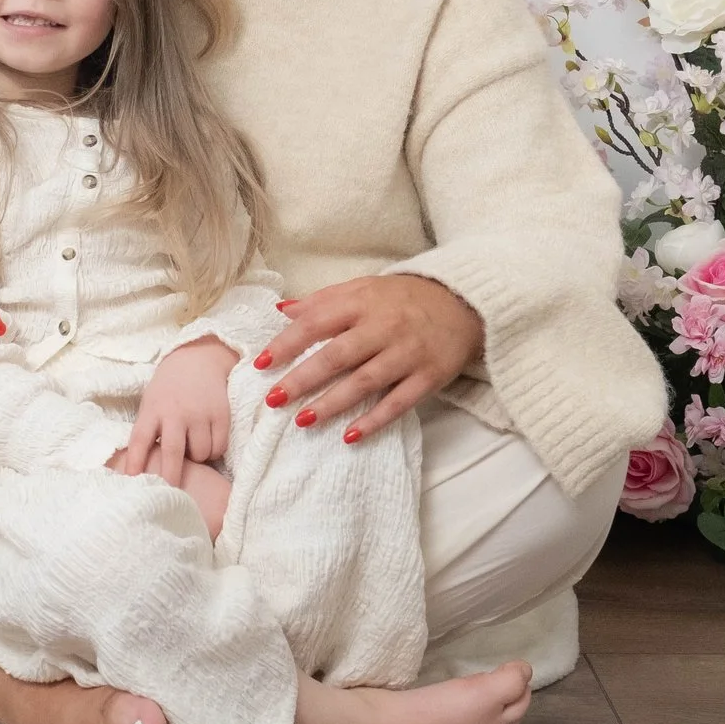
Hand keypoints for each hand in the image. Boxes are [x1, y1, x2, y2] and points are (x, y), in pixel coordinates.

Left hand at [113, 337, 235, 486]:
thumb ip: (149, 430)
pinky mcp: (221, 414)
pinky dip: (214, 451)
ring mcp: (200, 413)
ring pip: (200, 454)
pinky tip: (208, 442)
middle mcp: (176, 412)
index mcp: (153, 409)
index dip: (135, 462)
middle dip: (170, 477)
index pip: (140, 439)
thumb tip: (140, 469)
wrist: (198, 359)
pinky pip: (218, 447)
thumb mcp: (152, 403)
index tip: (131, 483)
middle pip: (172, 452)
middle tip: (170, 497)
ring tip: (193, 449)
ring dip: (197, 460)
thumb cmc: (169, 389)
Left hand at [257, 274, 483, 443]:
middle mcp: (384, 327)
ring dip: (333, 403)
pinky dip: (375, 420)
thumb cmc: (404, 298)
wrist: (464, 301)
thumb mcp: (364, 288)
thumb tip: (282, 309)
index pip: (318, 322)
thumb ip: (323, 300)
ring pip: (365, 382)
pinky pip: (399, 402)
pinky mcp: (429, 376)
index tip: (260, 363)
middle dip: (303, 378)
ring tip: (303, 421)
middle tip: (274, 399)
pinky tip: (350, 435)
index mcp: (363, 302)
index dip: (287, 343)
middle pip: (338, 355)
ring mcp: (408, 353)